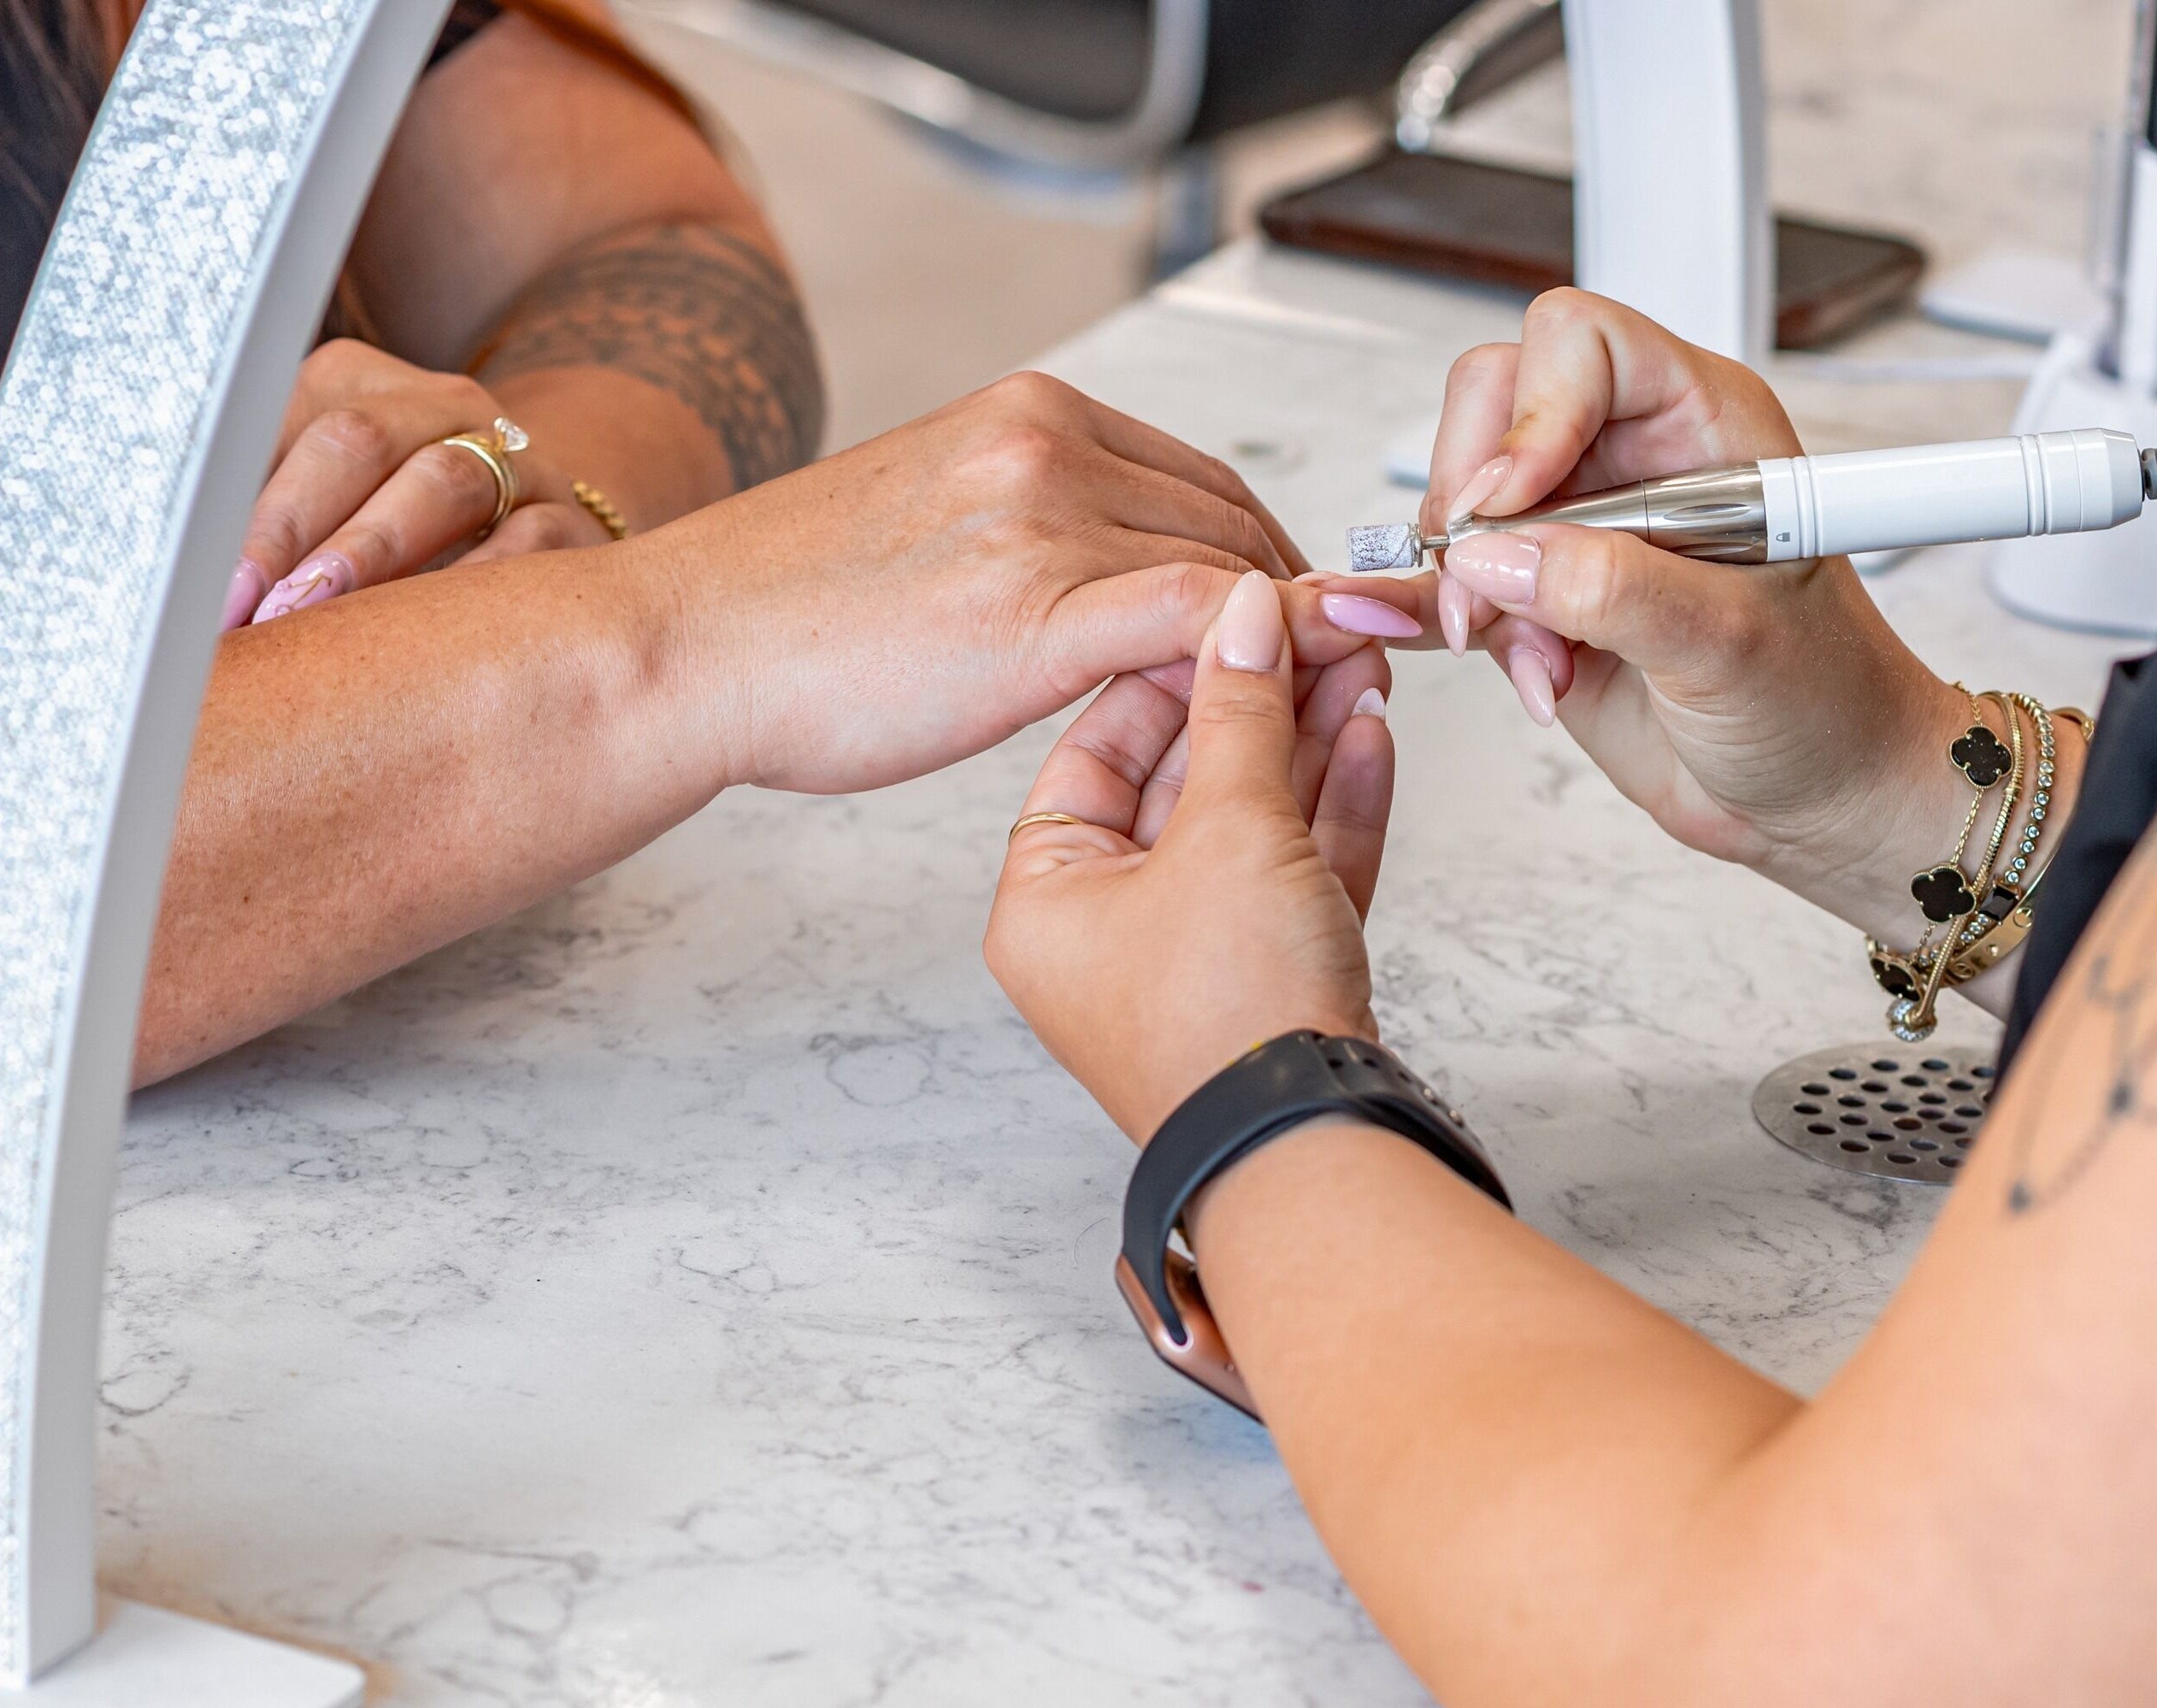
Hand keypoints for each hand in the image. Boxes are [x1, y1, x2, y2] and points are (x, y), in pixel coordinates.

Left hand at [227, 339, 605, 627]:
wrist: (543, 541)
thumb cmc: (396, 542)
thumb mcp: (320, 515)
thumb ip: (257, 527)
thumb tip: (180, 598)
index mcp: (361, 385)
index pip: (287, 421)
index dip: (240, 505)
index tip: (202, 589)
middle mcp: (445, 407)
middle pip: (360, 440)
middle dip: (293, 527)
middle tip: (251, 608)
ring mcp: (519, 461)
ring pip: (446, 479)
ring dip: (373, 548)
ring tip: (319, 613)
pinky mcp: (575, 525)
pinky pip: (528, 544)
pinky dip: (472, 587)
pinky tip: (424, 634)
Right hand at [634, 371, 1370, 797]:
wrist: (687, 648)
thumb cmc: (790, 612)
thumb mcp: (933, 527)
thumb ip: (1037, 533)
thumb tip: (1113, 586)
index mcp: (1024, 414)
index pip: (1197, 474)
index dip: (1263, 550)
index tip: (1290, 611)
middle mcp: (1045, 444)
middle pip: (1226, 516)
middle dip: (1292, 595)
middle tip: (1329, 665)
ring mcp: (1044, 520)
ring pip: (1222, 566)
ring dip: (1283, 637)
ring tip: (1310, 704)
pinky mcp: (1035, 609)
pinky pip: (1193, 615)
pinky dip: (1252, 649)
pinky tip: (1265, 700)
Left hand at [986, 570, 1395, 1144]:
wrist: (1310, 1150)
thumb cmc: (1229, 1015)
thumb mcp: (1228, 831)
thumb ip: (1241, 711)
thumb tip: (1243, 615)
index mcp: (1046, 901)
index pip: (1098, 747)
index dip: (1170, 666)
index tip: (1230, 608)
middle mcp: (1110, 933)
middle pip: (1185, 779)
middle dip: (1261, 698)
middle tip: (1316, 625)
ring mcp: (1196, 960)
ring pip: (1253, 820)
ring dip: (1309, 739)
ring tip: (1361, 661)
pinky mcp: (1273, 980)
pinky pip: (1297, 871)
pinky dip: (1334, 805)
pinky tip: (1370, 733)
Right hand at [1323, 291, 1971, 945]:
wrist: (1822, 798)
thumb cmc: (1825, 702)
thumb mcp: (1731, 641)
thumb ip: (1611, 589)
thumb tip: (1493, 557)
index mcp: (1702, 426)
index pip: (1582, 345)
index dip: (1532, 415)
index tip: (1512, 506)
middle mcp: (1633, 462)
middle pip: (1493, 406)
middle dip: (1474, 504)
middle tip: (1496, 594)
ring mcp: (1579, 530)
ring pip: (1459, 501)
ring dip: (1472, 590)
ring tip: (1546, 665)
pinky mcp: (1540, 601)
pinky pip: (1448, 580)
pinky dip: (1431, 615)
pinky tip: (1435, 642)